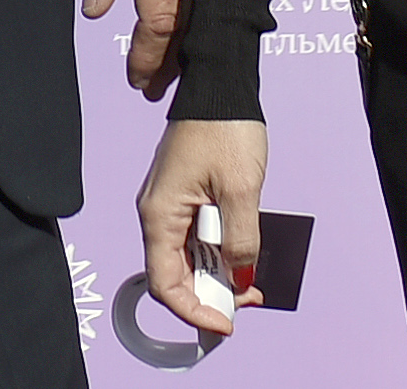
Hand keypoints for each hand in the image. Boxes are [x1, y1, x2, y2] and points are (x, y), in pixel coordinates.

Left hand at [77, 0, 197, 97]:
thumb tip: (97, 11)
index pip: (158, 21)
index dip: (148, 57)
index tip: (138, 81)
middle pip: (189, 24)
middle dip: (173, 61)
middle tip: (157, 86)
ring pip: (208, 5)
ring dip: (191, 40)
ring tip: (176, 66)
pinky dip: (208, 8)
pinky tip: (199, 23)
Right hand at [137, 118, 266, 337]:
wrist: (221, 84)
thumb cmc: (226, 129)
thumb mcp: (241, 191)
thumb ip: (240, 240)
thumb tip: (240, 278)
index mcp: (160, 214)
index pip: (165, 284)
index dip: (194, 310)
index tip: (226, 323)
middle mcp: (157, 212)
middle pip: (174, 274)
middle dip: (209, 295)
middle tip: (246, 300)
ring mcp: (168, 203)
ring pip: (185, 257)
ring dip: (215, 275)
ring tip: (249, 279)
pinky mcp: (182, 194)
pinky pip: (193, 236)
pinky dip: (215, 251)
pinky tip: (240, 253)